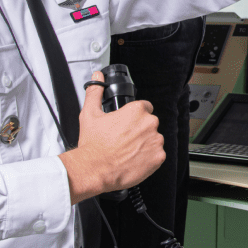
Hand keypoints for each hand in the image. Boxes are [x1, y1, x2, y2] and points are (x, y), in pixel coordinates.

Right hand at [58, 71, 164, 203]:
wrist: (95, 169)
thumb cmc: (93, 144)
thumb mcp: (90, 114)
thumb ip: (95, 92)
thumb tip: (97, 78)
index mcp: (136, 110)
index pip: (145, 107)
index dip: (135, 116)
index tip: (127, 124)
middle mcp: (149, 123)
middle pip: (149, 124)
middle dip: (139, 130)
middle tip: (124, 140)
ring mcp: (155, 141)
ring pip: (154, 139)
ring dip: (145, 144)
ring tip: (128, 151)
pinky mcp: (158, 157)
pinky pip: (157, 155)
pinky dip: (148, 158)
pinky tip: (134, 160)